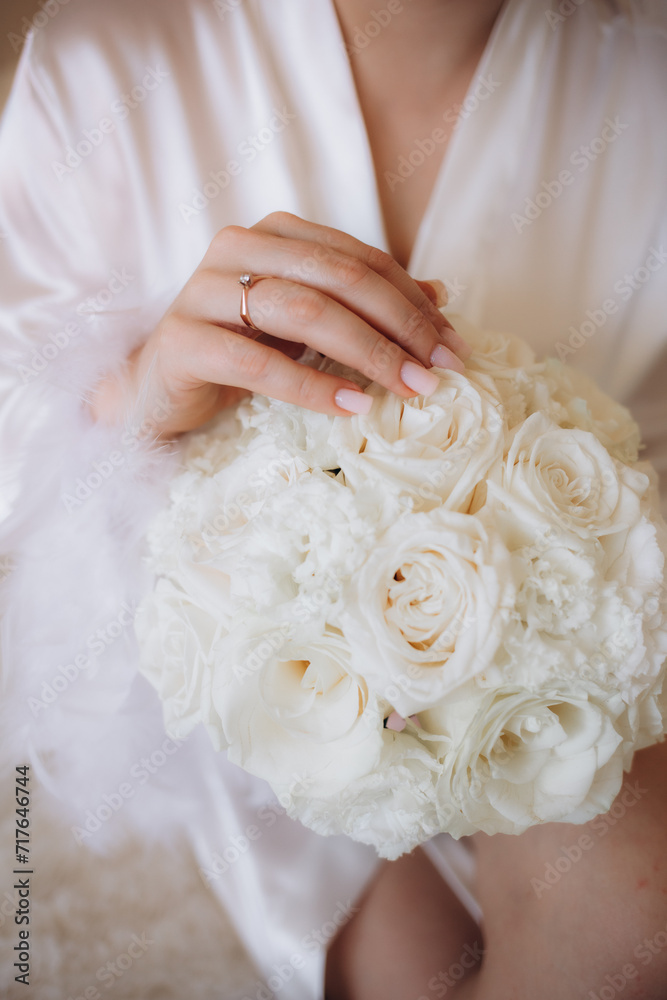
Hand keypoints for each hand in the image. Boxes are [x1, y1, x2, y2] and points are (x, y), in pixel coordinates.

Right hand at [90, 212, 469, 436]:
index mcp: (275, 234)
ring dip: (368, 353)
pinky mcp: (183, 340)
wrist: (160, 387)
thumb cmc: (240, 351)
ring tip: (408, 388)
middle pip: (340, 279)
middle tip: (441, 370)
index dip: (413, 301)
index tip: (453, 346)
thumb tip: (441, 295)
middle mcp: (238, 249)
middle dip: (401, 326)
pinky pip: (259, 364)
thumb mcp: (309, 324)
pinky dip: (312, 387)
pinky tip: (352, 406)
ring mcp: (205, 290)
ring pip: (305, 311)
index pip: (360, 260)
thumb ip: (363, 304)